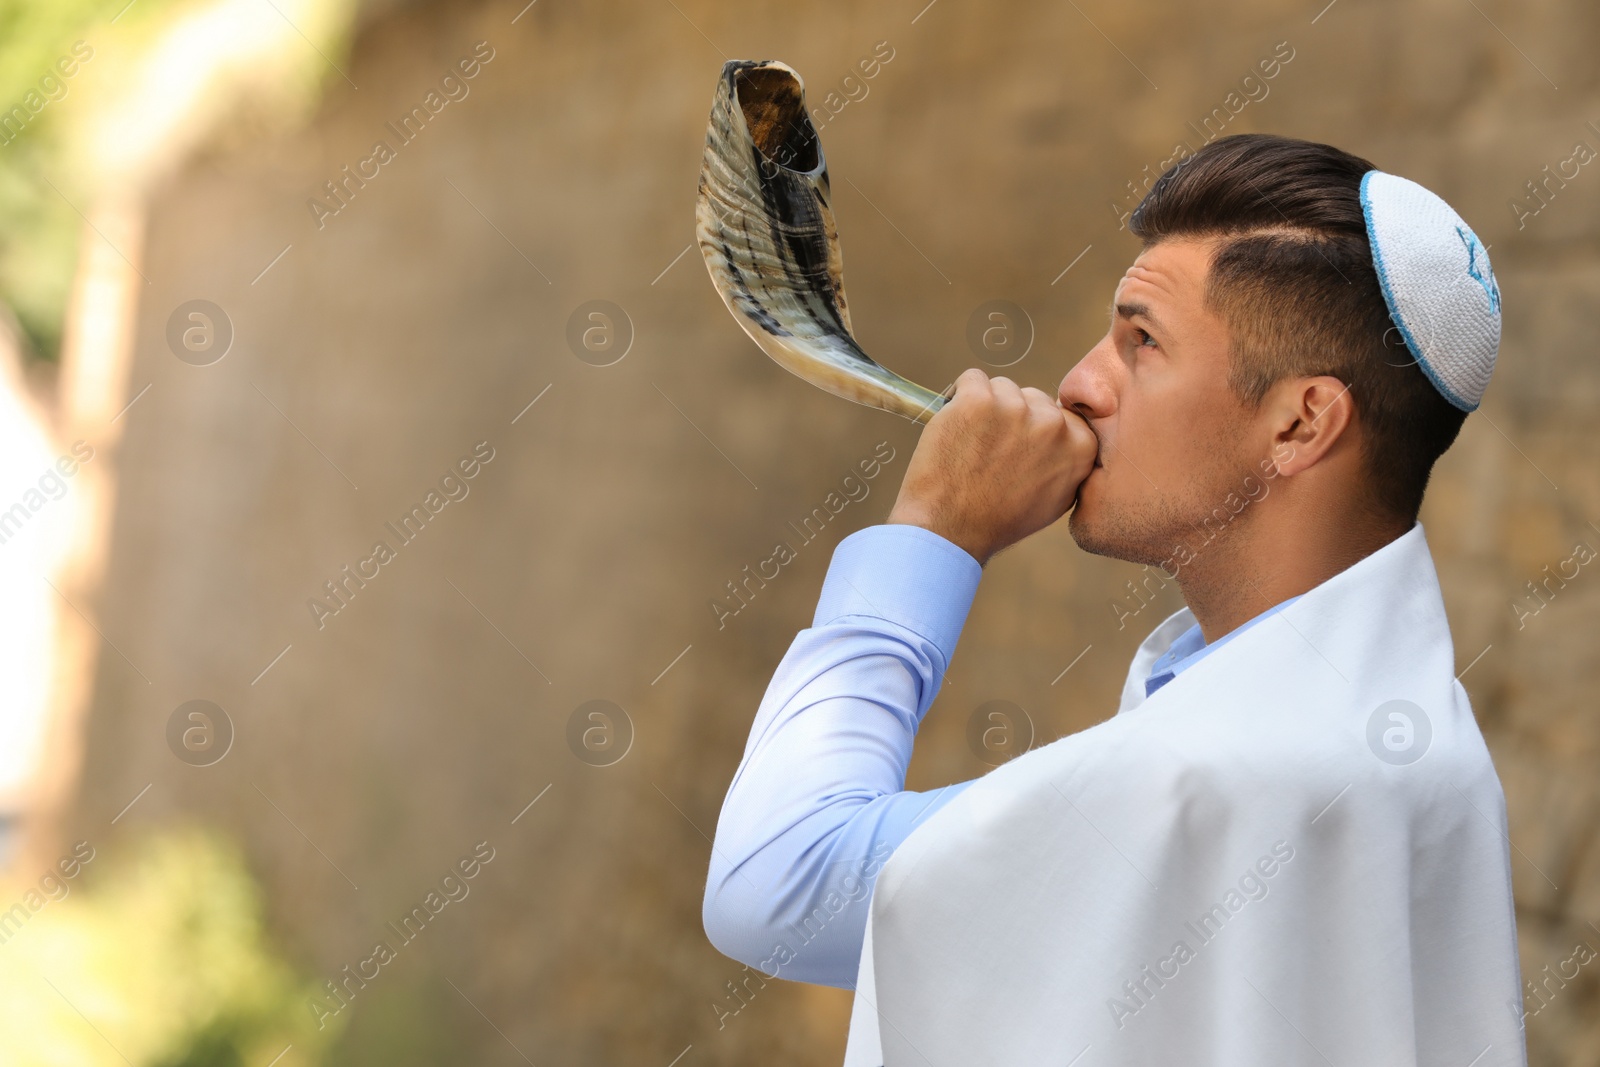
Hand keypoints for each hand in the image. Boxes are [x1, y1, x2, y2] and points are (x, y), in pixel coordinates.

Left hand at [887, 368, 1097, 564]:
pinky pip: (971, 379)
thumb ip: (1068, 463)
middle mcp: (1054, 424)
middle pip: (1032, 398)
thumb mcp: (1054, 500)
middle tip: (991, 454)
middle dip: (1012, 418)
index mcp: (1080, 446)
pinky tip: (955, 429)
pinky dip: (958, 397)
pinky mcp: (979, 400)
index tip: (1017, 448)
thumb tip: (1068, 438)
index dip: (1036, 429)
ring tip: (972, 448)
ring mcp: (1016, 409)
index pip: (1062, 415)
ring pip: (1001, 388)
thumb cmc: (997, 520)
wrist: (949, 528)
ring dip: (985, 408)